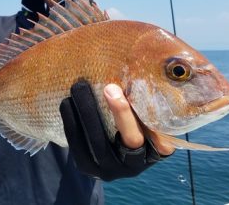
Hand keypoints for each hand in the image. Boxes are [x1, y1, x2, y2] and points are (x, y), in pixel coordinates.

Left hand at [60, 80, 174, 180]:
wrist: (105, 143)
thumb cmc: (132, 115)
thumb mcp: (143, 109)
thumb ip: (144, 95)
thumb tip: (137, 59)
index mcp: (159, 149)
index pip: (161, 137)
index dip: (150, 120)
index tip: (124, 92)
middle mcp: (137, 163)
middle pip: (131, 139)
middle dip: (119, 112)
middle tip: (107, 86)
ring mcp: (112, 170)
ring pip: (100, 144)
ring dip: (87, 113)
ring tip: (79, 87)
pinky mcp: (90, 168)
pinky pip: (79, 146)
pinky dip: (71, 122)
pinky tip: (66, 102)